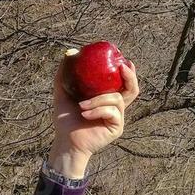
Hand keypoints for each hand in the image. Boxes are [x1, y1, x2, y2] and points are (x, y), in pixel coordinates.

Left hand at [49, 59, 138, 178]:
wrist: (65, 141)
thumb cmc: (65, 119)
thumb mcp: (63, 92)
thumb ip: (65, 74)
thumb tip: (70, 53)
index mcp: (106, 97)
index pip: (122, 82)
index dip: (127, 71)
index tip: (122, 59)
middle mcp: (115, 106)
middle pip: (132, 89)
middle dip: (130, 76)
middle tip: (121, 67)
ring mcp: (117, 117)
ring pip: (117, 99)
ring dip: (99, 99)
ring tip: (82, 105)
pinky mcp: (116, 127)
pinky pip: (112, 112)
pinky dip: (98, 110)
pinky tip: (85, 114)